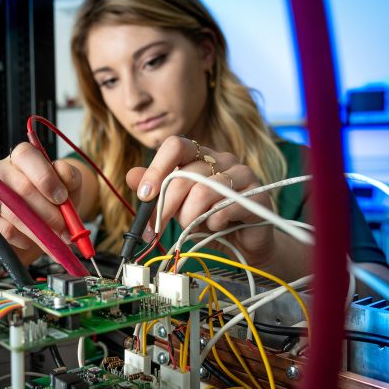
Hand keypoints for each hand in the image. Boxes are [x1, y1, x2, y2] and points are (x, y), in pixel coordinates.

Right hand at [0, 142, 81, 264]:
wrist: (40, 228)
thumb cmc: (53, 203)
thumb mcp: (69, 188)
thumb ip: (70, 177)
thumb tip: (64, 173)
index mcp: (21, 157)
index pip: (26, 155)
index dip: (46, 177)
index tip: (62, 198)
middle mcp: (0, 171)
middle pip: (22, 187)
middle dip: (48, 211)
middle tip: (64, 227)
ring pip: (14, 212)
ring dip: (39, 229)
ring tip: (55, 239)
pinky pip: (5, 230)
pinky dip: (24, 239)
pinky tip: (33, 240)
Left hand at [126, 135, 275, 265]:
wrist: (244, 243)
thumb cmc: (209, 219)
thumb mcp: (176, 205)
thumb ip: (157, 190)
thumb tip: (131, 175)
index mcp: (201, 156)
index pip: (175, 145)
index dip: (156, 169)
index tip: (144, 195)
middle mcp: (222, 159)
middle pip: (185, 175)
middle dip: (166, 206)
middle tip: (156, 229)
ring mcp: (243, 175)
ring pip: (203, 192)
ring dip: (189, 217)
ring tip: (191, 228)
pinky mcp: (257, 195)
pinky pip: (226, 208)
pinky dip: (212, 223)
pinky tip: (214, 227)